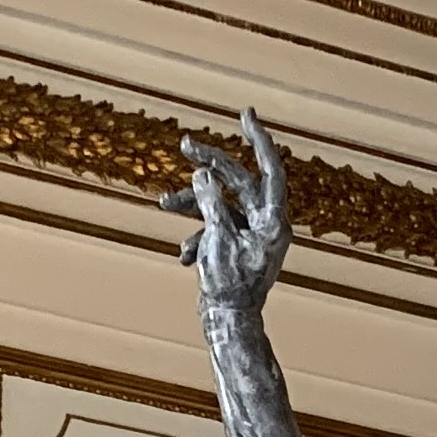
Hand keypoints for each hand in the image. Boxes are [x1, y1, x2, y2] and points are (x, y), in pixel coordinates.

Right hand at [162, 109, 291, 316]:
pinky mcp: (237, 244)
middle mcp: (266, 225)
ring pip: (221, 202)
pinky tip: (185, 257)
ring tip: (164, 204)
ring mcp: (251, 234)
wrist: (227, 323)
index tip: (246, 114)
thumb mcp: (218, 239)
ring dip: (192, 202)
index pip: (271, 170)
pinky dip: (197, 235)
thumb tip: (203, 173)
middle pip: (239, 181)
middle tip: (186, 144)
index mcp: (273, 222)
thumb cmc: (228, 286)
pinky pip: (215, 226)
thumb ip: (211, 203)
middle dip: (210, 164)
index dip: (259, 140)